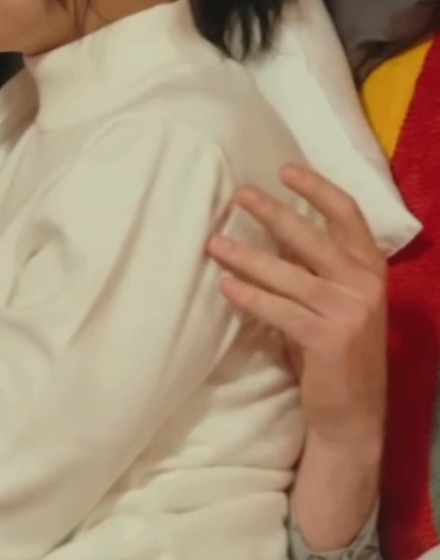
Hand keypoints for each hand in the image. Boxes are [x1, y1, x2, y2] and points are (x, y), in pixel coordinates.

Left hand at [207, 163, 385, 550]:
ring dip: (248, 257)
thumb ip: (308, 265)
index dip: (317, 188)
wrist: (350, 414)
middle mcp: (366, 285)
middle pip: (313, 237)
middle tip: (237, 195)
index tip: (284, 168)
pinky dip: (251, 297)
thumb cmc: (330, 347)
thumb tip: (265, 223)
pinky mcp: (330, 340)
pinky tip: (226, 287)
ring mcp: (351, 313)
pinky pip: (280, 311)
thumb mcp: (329, 298)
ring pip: (290, 274)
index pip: (348, 215)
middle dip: (273, 212)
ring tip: (214, 244)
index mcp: (370, 267)